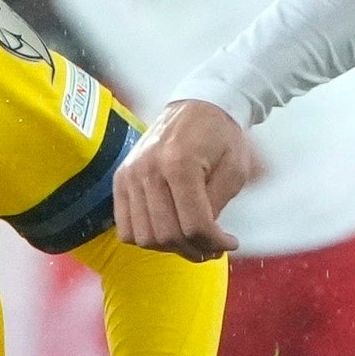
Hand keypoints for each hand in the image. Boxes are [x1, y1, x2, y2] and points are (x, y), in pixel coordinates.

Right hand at [114, 101, 256, 261]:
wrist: (197, 105)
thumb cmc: (221, 136)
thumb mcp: (234, 170)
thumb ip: (217, 206)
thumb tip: (204, 239)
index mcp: (180, 163)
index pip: (194, 225)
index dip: (215, 243)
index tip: (230, 243)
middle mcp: (149, 169)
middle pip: (167, 235)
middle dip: (194, 250)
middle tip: (212, 248)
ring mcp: (130, 174)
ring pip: (144, 237)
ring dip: (170, 248)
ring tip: (191, 241)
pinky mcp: (121, 178)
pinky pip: (125, 227)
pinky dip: (146, 238)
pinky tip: (168, 230)